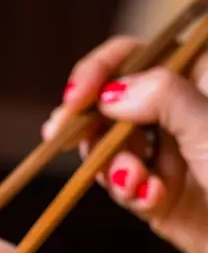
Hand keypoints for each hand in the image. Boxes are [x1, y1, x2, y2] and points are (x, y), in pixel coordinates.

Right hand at [44, 36, 207, 252]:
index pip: (134, 55)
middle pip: (107, 102)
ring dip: (111, 165)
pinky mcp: (153, 191)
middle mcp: (174, 113)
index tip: (76, 97)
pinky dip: (128, 190)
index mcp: (195, 80)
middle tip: (58, 135)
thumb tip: (109, 94)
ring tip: (135, 182)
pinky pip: (119, 184)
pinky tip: (150, 197)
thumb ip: (161, 97)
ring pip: (105, 147)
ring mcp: (162, 152)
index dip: (98, 70)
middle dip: (86, 122)